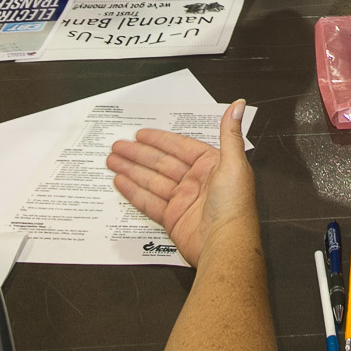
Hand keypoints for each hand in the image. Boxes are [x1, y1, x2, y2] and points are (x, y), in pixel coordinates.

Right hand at [109, 99, 257, 268]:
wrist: (225, 244)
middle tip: (118, 145)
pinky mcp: (172, 218)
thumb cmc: (235, 206)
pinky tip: (120, 181)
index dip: (159, 140)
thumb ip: (230, 134)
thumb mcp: (234, 164)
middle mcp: (196, 182)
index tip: (141, 133)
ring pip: (151, 180)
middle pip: (161, 163)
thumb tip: (238, 106)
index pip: (180, 147)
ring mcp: (183, 200)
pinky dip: (133, 191)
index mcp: (211, 166)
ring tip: (112, 160)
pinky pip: (148, 201)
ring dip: (131, 170)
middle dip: (138, 154)